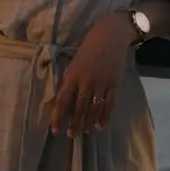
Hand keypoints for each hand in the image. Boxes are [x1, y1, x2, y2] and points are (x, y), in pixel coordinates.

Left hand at [51, 12, 135, 136]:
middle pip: (79, 107)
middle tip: (71, 136)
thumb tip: (59, 97)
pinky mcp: (114, 84)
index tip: (56, 130)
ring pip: (94, 108)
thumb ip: (68, 79)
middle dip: (74, 124)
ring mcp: (102, 83)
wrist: (112, 34)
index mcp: (73, 73)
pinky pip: (109, 104)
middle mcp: (87, 80)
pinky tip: (100, 125)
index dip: (58, 116)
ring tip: (85, 132)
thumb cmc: (90, 45)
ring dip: (88, 122)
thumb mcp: (75, 60)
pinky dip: (104, 116)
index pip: (63, 100)